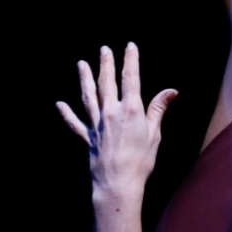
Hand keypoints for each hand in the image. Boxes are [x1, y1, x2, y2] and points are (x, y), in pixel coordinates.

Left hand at [57, 43, 175, 198]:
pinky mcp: (88, 138)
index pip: (130, 78)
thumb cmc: (140, 162)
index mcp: (130, 110)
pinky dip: (66, 113)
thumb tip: (171, 91)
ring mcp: (97, 124)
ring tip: (81, 64)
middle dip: (106, 64)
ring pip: (89, 96)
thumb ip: (158, 110)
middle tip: (104, 49)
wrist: (118, 184)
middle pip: (107, 82)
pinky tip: (59, 105)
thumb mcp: (154, 134)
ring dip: (85, 79)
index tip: (130, 46)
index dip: (130, 60)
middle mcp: (111, 113)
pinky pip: (75, 123)